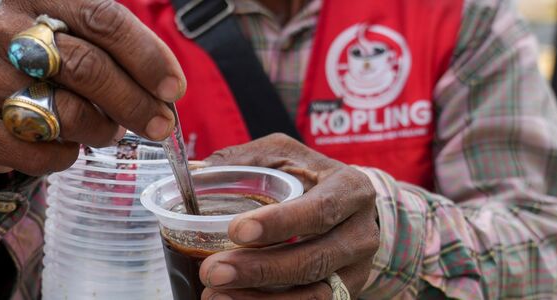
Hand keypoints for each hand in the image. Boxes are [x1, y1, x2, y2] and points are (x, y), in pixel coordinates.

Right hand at [0, 0, 185, 183]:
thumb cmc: (51, 67)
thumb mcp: (84, 41)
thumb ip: (123, 54)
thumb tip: (167, 91)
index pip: (103, 18)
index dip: (146, 56)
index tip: (172, 88)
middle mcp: (1, 28)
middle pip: (86, 66)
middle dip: (134, 101)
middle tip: (160, 125)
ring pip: (64, 111)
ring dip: (101, 130)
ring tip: (110, 131)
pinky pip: (36, 150)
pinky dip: (64, 156)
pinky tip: (68, 146)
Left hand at [200, 133, 379, 298]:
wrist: (347, 208)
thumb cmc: (307, 176)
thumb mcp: (282, 155)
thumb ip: (242, 160)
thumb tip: (195, 173)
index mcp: (350, 189)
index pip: (319, 210)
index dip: (280, 223)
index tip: (236, 230)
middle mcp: (361, 233)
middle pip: (315, 259)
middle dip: (260, 269)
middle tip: (213, 271)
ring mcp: (356, 270)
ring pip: (315, 295)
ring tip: (216, 295)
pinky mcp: (345, 293)